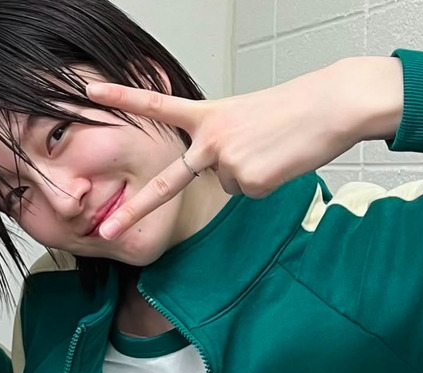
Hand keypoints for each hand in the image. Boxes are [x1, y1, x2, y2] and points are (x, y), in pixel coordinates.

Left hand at [86, 56, 403, 239]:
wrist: (330, 107)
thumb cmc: (294, 109)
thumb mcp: (247, 116)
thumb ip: (222, 140)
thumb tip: (221, 175)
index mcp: (209, 115)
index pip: (159, 106)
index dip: (123, 97)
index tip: (91, 91)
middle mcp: (211, 139)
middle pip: (169, 183)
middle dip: (136, 211)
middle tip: (107, 231)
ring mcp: (228, 162)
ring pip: (230, 185)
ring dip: (250, 173)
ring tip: (273, 149)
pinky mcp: (250, 182)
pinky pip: (251, 193)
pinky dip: (267, 182)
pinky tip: (280, 162)